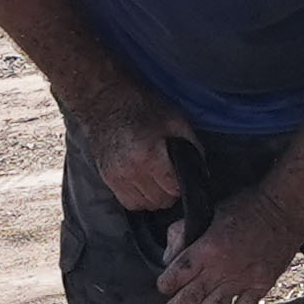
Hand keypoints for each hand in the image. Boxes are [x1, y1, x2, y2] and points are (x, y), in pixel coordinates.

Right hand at [68, 87, 191, 218]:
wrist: (102, 99)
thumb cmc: (139, 105)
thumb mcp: (174, 120)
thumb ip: (192, 146)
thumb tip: (201, 169)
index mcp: (149, 157)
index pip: (174, 190)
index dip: (183, 185)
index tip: (182, 175)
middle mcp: (130, 171)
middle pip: (160, 202)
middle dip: (170, 192)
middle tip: (171, 176)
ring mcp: (116, 177)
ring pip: (144, 205)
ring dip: (154, 197)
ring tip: (157, 180)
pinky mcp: (106, 178)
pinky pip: (128, 202)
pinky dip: (139, 197)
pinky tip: (143, 182)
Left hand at [153, 188, 303, 303]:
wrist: (285, 211)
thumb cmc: (247, 206)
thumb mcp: (209, 211)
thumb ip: (184, 233)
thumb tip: (170, 257)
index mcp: (206, 248)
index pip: (177, 273)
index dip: (165, 284)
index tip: (163, 289)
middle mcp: (221, 268)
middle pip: (190, 296)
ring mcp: (241, 280)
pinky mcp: (259, 286)